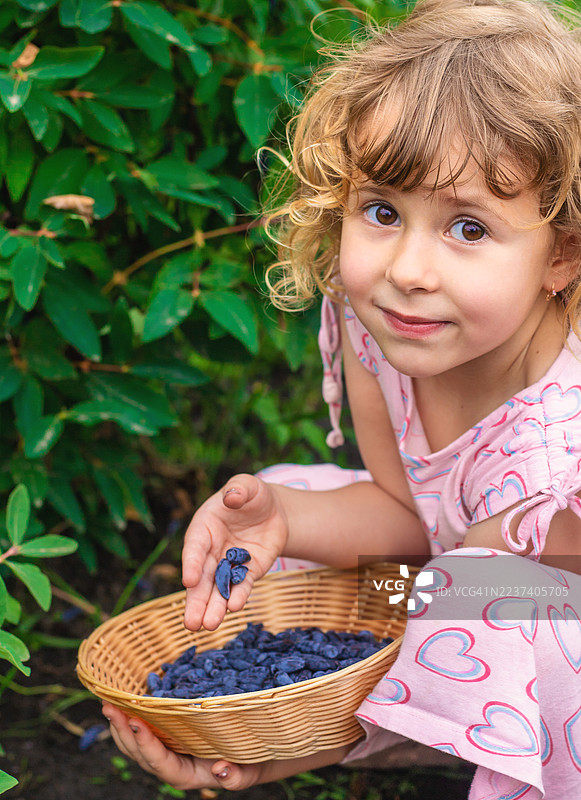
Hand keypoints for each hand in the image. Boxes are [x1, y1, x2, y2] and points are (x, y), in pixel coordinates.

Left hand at [102, 704, 261, 790]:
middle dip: (123, 730)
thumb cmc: (253, 761)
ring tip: (108, 703)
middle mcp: (172, 765)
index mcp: (188, 775)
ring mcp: (168, 751)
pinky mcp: (169, 737)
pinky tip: (124, 701)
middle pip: (140, 754)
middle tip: (110, 706)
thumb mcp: (251, 769)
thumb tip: (220, 770)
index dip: (146, 745)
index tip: (136, 722)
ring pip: (136, 744)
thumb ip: (237, 776)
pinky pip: (145, 731)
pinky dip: (132, 717)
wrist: (254, 755)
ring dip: (120, 725)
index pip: (161, 764)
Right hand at [182, 474, 288, 630]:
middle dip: (196, 600)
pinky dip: (238, 597)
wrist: (272, 511)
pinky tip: (234, 607)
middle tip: (191, 623)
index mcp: (204, 527)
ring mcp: (228, 564)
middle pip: (201, 578)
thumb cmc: (252, 494)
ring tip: (207, 626)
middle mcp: (212, 550)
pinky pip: (241, 587)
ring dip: (213, 607)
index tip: (189, 580)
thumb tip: (232, 496)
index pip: (195, 547)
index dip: (192, 563)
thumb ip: (239, 488)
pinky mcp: (247, 573)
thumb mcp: (246, 485)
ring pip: (218, 589)